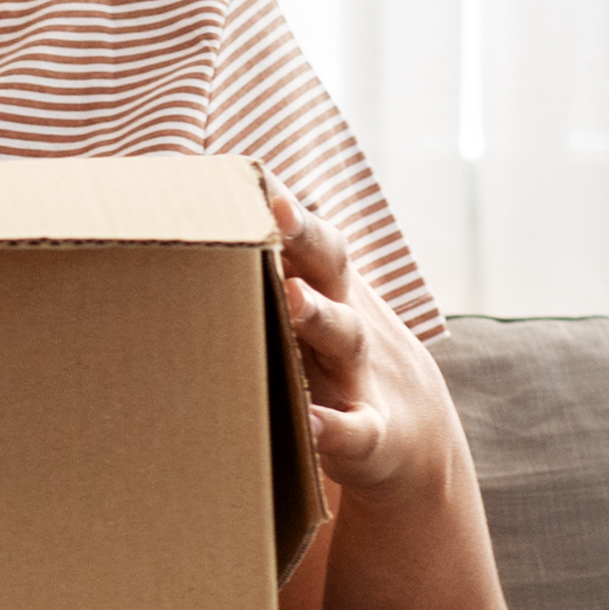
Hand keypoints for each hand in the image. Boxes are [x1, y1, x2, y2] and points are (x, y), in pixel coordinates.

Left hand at [271, 183, 466, 511]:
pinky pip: (354, 429)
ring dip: (321, 315)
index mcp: (323, 285)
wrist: (414, 437)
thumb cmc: (329, 359)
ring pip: (344, 335)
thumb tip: (194, 206)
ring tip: (293, 298)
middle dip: (305, 235)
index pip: (306, 232)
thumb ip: (265, 266)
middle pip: (330, 266)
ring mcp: (358, 374)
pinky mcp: (368, 435)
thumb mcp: (310, 307)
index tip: (249, 172)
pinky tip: (311, 422)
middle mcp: (343, 317)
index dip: (283, 201)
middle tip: (277, 210)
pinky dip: (334, 426)